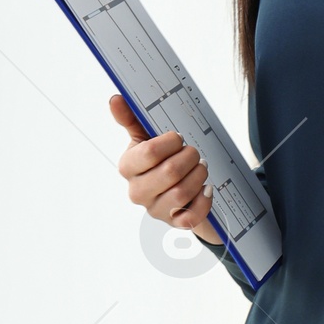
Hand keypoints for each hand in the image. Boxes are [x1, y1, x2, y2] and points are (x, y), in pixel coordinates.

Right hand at [108, 94, 221, 241]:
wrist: (175, 190)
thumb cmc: (160, 160)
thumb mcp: (145, 138)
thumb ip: (131, 119)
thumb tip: (115, 99)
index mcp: (128, 167)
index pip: (149, 152)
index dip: (170, 142)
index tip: (178, 138)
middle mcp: (137, 192)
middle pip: (169, 173)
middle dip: (189, 158)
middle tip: (194, 153)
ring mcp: (155, 210)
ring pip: (182, 193)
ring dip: (199, 176)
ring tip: (201, 167)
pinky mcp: (174, 223)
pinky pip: (191, 216)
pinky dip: (204, 200)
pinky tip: (207, 189)